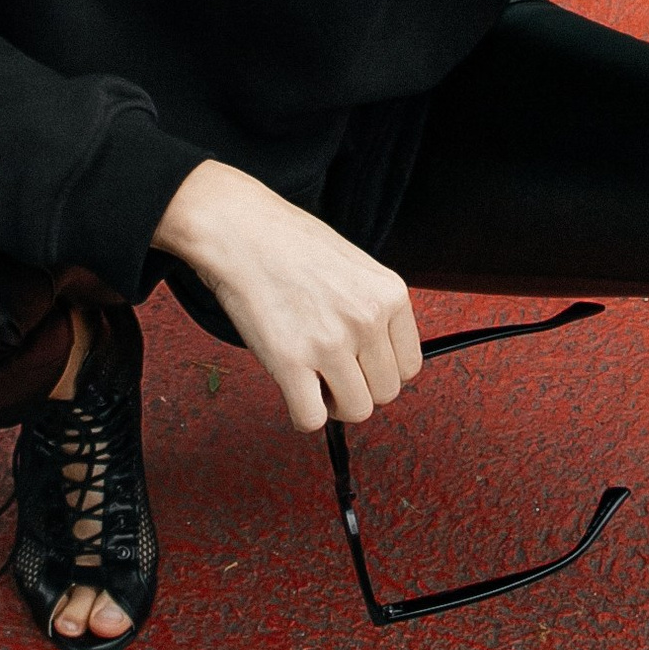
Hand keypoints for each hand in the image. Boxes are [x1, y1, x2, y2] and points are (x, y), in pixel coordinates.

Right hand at [153, 159, 421, 433]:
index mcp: (389, 294)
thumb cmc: (288, 242)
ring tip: (311, 378)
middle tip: (330, 371)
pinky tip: (292, 389)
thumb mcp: (354, 265)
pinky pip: (312, 419)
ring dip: (332, 403)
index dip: (381, 370)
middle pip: (386, 392)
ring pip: (356, 410)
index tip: (360, 365)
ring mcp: (330, 343)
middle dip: (358, 388)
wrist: (239, 230)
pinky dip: (303, 414)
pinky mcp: (290, 362)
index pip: (409, 365)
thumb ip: (372, 307)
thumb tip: (376, 356)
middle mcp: (367, 320)